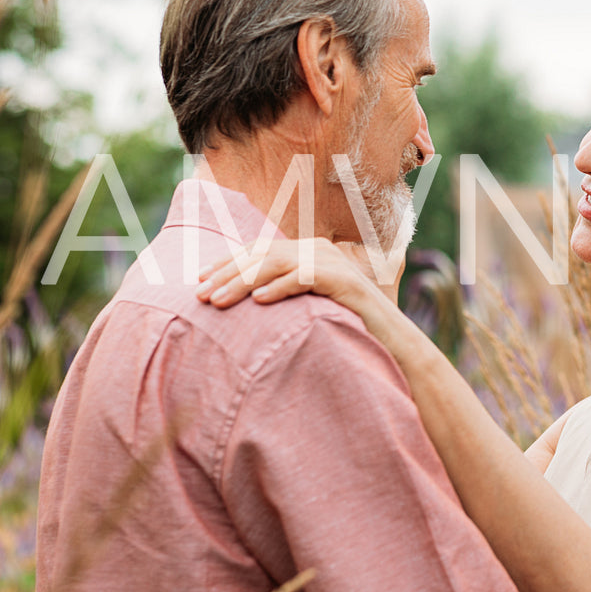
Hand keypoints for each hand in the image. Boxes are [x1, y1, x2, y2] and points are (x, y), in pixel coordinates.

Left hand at [197, 238, 382, 311]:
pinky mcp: (345, 281)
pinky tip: (259, 300)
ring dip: (243, 281)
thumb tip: (244, 300)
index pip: (260, 249)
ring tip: (217, 300)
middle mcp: (320, 251)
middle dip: (227, 272)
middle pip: (264, 254)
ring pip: (278, 263)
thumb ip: (284, 295)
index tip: (197, 279)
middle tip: (197, 293)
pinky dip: (280, 287)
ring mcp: (334, 264)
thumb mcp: (309, 308)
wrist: (393, 342)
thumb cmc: (347, 329)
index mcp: (310, 252)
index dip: (228, 262)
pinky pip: (306, 278)